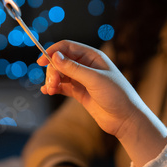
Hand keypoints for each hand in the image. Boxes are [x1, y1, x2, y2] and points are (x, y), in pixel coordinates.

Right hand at [39, 40, 166, 166]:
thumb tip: (55, 56)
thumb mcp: (94, 80)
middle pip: (61, 61)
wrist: (125, 119)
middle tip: (51, 84)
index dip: (52, 52)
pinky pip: (62, 86)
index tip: (41, 62)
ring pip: (60, 74)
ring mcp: (82, 79)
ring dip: (52, 80)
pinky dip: (54, 88)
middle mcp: (86, 65)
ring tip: (50, 90)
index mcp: (92, 56)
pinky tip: (47, 91)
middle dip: (53, 71)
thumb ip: (73, 68)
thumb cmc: (116, 95)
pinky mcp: (80, 92)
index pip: (67, 47)